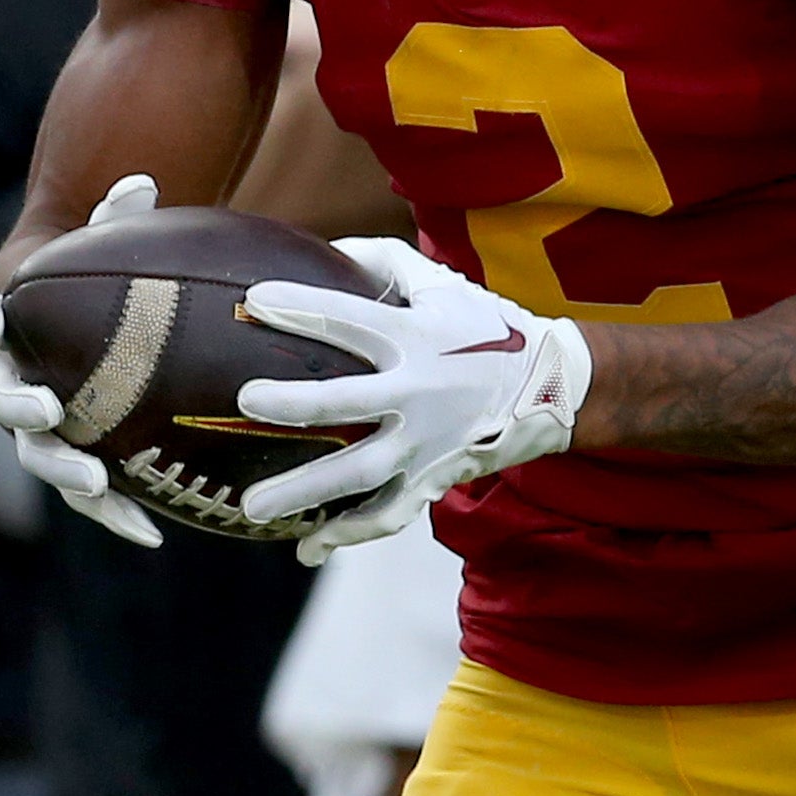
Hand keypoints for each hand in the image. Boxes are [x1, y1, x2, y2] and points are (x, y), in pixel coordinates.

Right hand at [0, 174, 163, 546]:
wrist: (78, 328)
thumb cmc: (87, 279)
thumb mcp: (98, 244)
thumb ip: (114, 217)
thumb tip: (144, 182)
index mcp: (10, 331)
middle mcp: (12, 384)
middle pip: (5, 405)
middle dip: (23, 412)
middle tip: (49, 415)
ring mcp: (39, 430)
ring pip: (40, 459)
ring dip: (65, 475)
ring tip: (99, 487)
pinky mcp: (70, 459)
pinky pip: (87, 493)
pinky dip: (114, 512)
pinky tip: (153, 534)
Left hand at [232, 245, 593, 560]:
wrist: (549, 389)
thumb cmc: (484, 328)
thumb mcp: (442, 285)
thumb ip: (385, 262)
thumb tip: (328, 247)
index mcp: (416, 338)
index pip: (350, 319)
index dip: (302, 307)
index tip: (254, 300)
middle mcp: (418, 392)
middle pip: (349, 402)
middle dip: (296, 403)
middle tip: (246, 400)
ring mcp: (424, 443)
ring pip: (359, 473)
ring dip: (305, 491)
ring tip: (252, 507)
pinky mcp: (432, 479)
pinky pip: (386, 514)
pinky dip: (347, 534)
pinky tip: (306, 547)